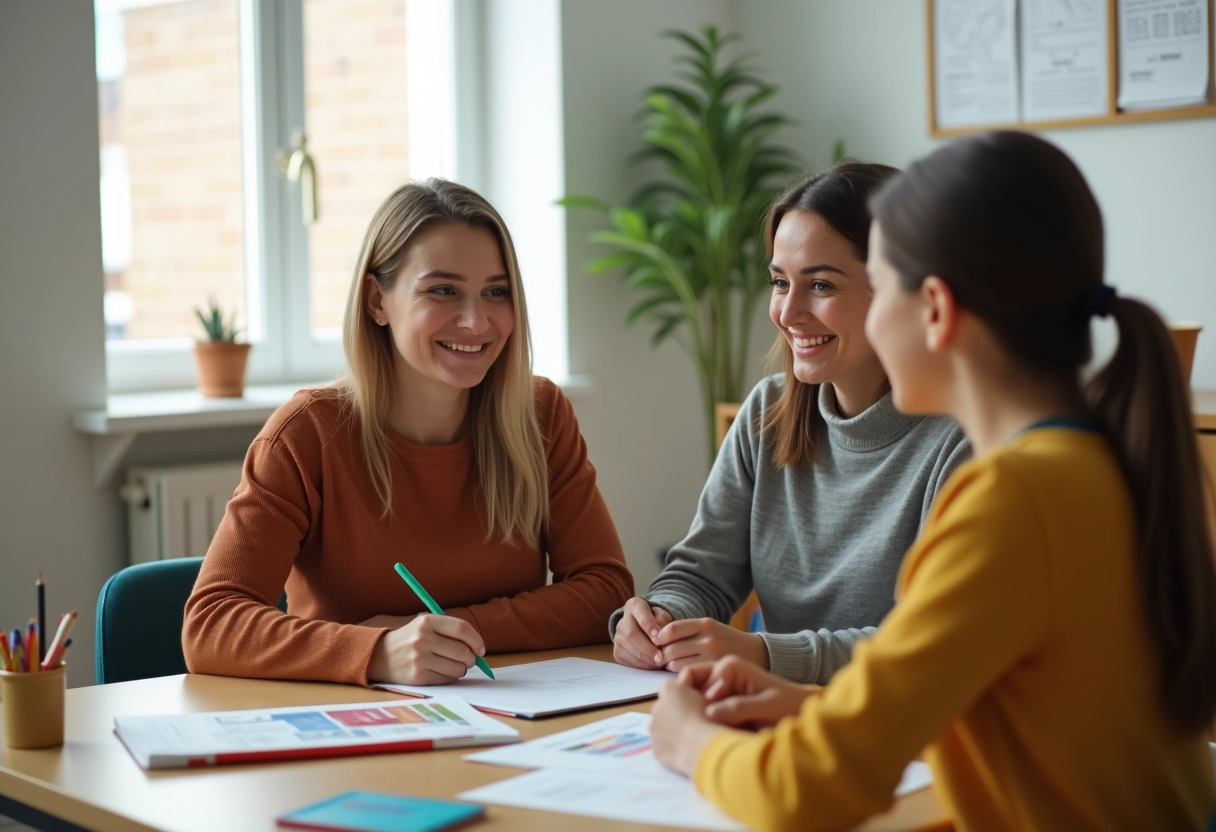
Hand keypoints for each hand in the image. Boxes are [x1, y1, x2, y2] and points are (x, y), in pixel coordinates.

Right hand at [367, 614, 484, 684]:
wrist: (380, 656)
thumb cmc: (411, 639)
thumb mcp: (426, 625)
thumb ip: (450, 632)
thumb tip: (479, 649)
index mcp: (427, 621)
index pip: (462, 629)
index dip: (476, 640)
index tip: (481, 649)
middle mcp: (423, 639)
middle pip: (462, 651)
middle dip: (471, 658)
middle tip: (469, 660)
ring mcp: (419, 659)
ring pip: (457, 668)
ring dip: (462, 670)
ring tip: (453, 666)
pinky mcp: (417, 676)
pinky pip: (446, 679)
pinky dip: (450, 678)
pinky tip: (441, 672)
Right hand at [612, 597, 672, 668]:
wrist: (647, 630)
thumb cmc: (657, 621)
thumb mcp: (663, 616)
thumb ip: (664, 622)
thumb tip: (660, 634)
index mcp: (634, 605)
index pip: (641, 615)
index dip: (649, 627)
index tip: (659, 639)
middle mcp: (622, 620)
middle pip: (631, 634)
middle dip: (647, 648)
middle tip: (661, 657)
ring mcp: (617, 636)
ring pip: (629, 649)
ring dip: (646, 659)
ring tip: (660, 662)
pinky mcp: (617, 651)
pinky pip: (627, 660)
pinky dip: (641, 665)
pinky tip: (651, 664)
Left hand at [650, 678, 725, 776]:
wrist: (704, 747)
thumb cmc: (712, 718)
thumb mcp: (710, 696)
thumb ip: (696, 693)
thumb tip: (694, 698)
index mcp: (670, 689)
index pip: (670, 687)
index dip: (681, 696)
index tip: (692, 704)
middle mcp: (657, 707)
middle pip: (663, 708)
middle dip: (674, 714)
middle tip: (692, 722)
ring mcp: (654, 730)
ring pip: (661, 728)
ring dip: (670, 730)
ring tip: (690, 738)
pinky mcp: (656, 749)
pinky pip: (662, 746)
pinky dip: (670, 747)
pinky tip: (685, 750)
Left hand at [656, 618, 768, 671]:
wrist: (758, 653)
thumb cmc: (728, 641)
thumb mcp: (711, 629)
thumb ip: (689, 632)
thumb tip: (659, 639)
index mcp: (705, 624)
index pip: (671, 630)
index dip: (660, 638)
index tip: (659, 644)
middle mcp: (708, 638)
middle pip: (670, 648)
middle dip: (662, 654)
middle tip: (662, 659)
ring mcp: (711, 656)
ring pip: (674, 663)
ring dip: (669, 666)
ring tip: (674, 666)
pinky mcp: (713, 670)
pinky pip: (686, 674)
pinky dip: (681, 674)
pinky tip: (685, 673)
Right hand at [678, 656, 816, 729]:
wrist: (802, 710)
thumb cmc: (789, 705)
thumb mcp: (767, 706)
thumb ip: (739, 707)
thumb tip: (709, 714)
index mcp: (730, 666)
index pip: (693, 675)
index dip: (695, 697)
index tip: (708, 718)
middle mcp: (722, 673)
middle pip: (691, 688)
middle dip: (694, 707)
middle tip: (707, 727)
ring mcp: (721, 688)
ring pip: (696, 701)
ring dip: (700, 716)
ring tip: (713, 731)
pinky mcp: (723, 703)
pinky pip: (706, 711)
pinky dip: (707, 722)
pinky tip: (717, 733)